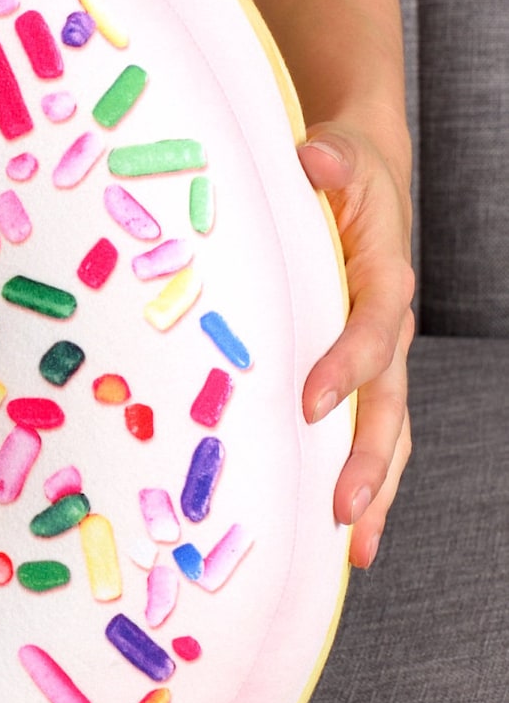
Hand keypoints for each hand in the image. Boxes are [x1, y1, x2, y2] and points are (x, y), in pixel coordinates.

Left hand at [297, 121, 414, 568]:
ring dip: (375, 489)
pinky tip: (347, 531)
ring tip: (354, 546)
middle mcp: (391, 325)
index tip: (309, 403)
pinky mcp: (369, 371)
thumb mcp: (337, 156)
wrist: (363, 174)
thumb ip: (329, 163)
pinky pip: (376, 432)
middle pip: (389, 403)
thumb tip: (314, 156)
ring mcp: (385, 356)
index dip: (346, 367)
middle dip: (368, 459)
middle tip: (341, 508)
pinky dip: (368, 480)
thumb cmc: (338, 171)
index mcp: (383, 277)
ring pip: (390, 431)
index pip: (371, 331)